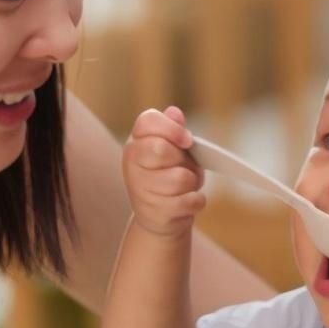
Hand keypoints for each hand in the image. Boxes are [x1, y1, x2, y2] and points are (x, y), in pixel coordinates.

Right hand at [122, 106, 205, 237]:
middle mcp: (132, 163)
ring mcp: (140, 189)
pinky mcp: (154, 212)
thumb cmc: (169, 175)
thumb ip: (174, 130)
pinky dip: (197, 200)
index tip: (187, 140)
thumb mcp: (174, 149)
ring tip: (187, 185)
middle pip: (161, 148)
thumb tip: (174, 112)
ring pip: (180, 178)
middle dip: (183, 159)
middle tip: (186, 166)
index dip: (171, 128)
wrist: (158, 215)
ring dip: (193, 182)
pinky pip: (189, 200)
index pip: (147, 121)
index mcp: (136, 142)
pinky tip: (188, 201)